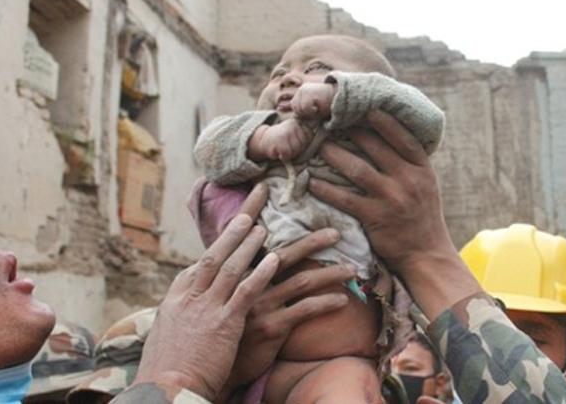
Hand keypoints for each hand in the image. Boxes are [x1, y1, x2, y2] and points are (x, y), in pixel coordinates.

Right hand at [132, 188, 277, 399]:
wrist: (166, 389)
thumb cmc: (168, 368)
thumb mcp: (169, 333)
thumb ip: (184, 314)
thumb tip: (191, 304)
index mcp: (177, 297)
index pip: (200, 264)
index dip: (218, 244)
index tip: (231, 229)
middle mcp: (190, 297)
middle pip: (214, 255)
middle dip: (232, 232)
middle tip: (249, 213)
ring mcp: (207, 308)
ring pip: (230, 267)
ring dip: (249, 246)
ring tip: (264, 228)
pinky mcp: (224, 324)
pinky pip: (245, 292)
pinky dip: (260, 273)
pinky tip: (273, 260)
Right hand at [225, 229, 354, 389]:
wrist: (215, 366)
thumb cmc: (226, 331)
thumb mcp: (224, 299)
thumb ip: (240, 278)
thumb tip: (262, 260)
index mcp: (235, 274)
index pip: (257, 242)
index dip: (261, 217)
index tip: (274, 197)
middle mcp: (246, 284)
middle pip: (283, 255)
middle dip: (311, 242)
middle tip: (335, 233)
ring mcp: (259, 305)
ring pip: (301, 281)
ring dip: (329, 274)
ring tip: (351, 270)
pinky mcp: (272, 327)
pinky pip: (305, 309)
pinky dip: (326, 302)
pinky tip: (342, 301)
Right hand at [248, 119, 313, 161]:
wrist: (264, 139)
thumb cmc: (284, 140)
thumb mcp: (297, 134)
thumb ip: (307, 136)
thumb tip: (325, 143)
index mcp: (300, 123)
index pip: (310, 138)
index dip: (302, 144)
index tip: (294, 141)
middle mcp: (294, 125)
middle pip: (303, 146)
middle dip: (296, 150)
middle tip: (287, 145)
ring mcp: (287, 132)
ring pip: (296, 151)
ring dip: (289, 153)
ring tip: (283, 147)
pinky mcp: (280, 140)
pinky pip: (287, 154)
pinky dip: (283, 156)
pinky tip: (279, 151)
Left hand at [292, 82, 334, 120]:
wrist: (341, 97)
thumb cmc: (328, 105)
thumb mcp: (314, 109)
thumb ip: (304, 111)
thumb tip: (295, 117)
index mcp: (302, 93)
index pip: (295, 107)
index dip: (303, 113)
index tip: (315, 111)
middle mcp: (301, 90)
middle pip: (295, 108)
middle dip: (305, 113)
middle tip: (317, 110)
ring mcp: (304, 90)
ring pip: (299, 109)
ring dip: (309, 113)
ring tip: (318, 108)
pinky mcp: (308, 92)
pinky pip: (304, 107)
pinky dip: (312, 111)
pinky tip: (319, 106)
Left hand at [309, 110, 480, 319]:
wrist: (427, 255)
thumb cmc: (422, 217)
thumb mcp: (426, 185)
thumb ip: (408, 164)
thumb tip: (386, 138)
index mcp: (422, 170)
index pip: (404, 138)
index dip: (385, 121)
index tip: (367, 108)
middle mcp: (409, 180)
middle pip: (376, 148)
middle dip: (352, 132)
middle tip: (332, 122)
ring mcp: (391, 199)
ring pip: (357, 169)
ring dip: (335, 155)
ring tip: (319, 146)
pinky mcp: (375, 217)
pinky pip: (345, 199)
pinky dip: (327, 189)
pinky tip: (313, 181)